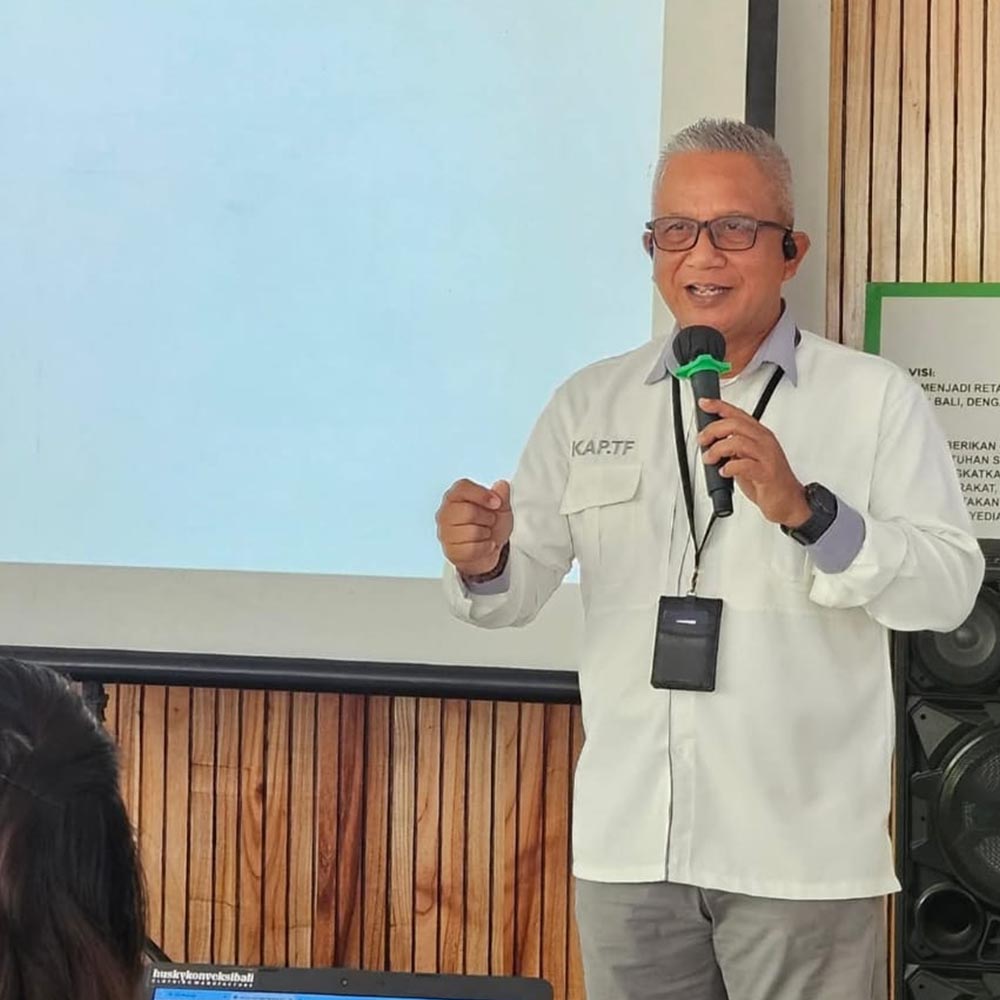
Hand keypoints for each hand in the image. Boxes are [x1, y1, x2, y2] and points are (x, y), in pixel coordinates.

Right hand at [436, 478, 512, 576]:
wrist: (489, 550)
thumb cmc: (491, 526)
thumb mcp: (501, 509)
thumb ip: (502, 496)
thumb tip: (502, 485)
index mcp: (455, 496)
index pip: (462, 488)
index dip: (481, 494)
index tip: (497, 503)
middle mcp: (445, 513)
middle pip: (469, 512)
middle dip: (488, 518)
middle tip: (489, 521)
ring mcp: (445, 533)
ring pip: (472, 532)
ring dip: (486, 534)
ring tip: (485, 534)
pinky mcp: (450, 551)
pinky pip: (473, 549)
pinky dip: (485, 548)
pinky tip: (484, 546)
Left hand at [696, 398, 810, 526]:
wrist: (789, 500)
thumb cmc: (767, 480)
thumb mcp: (746, 458)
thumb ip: (732, 448)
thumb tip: (710, 442)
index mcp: (759, 435)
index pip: (738, 414)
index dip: (719, 406)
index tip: (704, 404)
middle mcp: (764, 442)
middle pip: (735, 424)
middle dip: (713, 430)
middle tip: (702, 440)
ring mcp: (766, 456)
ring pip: (738, 442)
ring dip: (718, 449)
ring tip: (710, 459)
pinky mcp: (766, 473)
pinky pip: (744, 465)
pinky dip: (730, 467)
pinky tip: (724, 471)